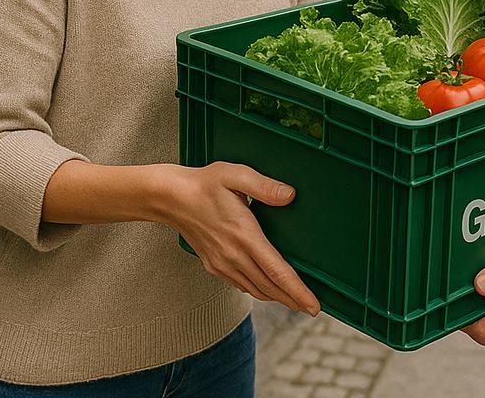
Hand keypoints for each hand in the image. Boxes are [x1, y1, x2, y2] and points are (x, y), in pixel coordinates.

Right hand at [160, 161, 319, 314]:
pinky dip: (258, 290)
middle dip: (293, 299)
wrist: (171, 198)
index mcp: (244, 235)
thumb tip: (290, 195)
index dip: (298, 290)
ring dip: (276, 297)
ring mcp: (222, 264)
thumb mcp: (236, 175)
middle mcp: (233, 256)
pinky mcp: (213, 265)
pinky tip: (266, 287)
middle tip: (312, 308)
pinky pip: (241, 284)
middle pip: (270, 287)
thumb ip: (264, 186)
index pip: (276, 271)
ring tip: (294, 300)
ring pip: (255, 289)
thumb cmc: (205, 184)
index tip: (313, 306)